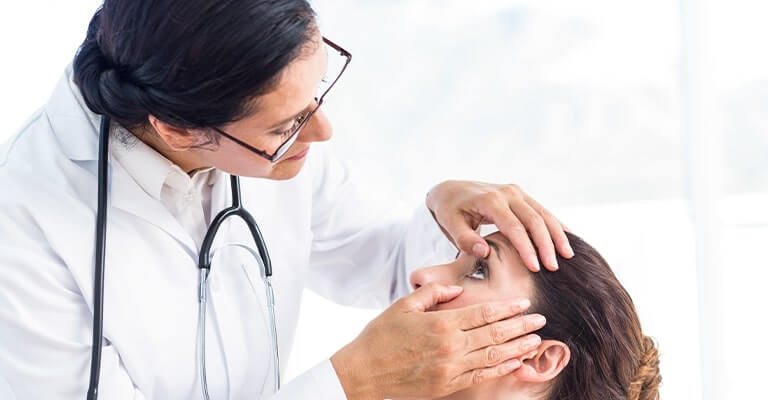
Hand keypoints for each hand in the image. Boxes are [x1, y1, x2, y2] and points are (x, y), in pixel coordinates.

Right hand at [330, 283, 545, 399]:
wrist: (364, 372)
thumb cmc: (380, 336)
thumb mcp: (404, 306)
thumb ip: (432, 294)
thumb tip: (456, 289)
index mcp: (441, 324)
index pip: (483, 313)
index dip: (507, 308)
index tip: (524, 303)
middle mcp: (451, 347)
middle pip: (494, 334)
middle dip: (520, 326)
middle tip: (540, 319)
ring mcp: (451, 368)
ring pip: (493, 356)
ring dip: (516, 347)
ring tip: (535, 340)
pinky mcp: (448, 385)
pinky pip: (481, 376)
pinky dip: (500, 369)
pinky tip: (514, 363)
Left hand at [426, 180, 572, 270]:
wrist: (451, 189)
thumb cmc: (450, 211)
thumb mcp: (451, 225)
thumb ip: (465, 240)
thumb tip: (485, 253)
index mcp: (490, 201)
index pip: (514, 227)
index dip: (527, 249)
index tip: (536, 269)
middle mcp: (507, 193)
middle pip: (535, 220)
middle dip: (547, 245)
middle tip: (555, 268)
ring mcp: (516, 192)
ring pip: (544, 213)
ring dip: (557, 235)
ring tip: (569, 256)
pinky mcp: (521, 195)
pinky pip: (542, 210)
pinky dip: (556, 225)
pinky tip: (568, 239)